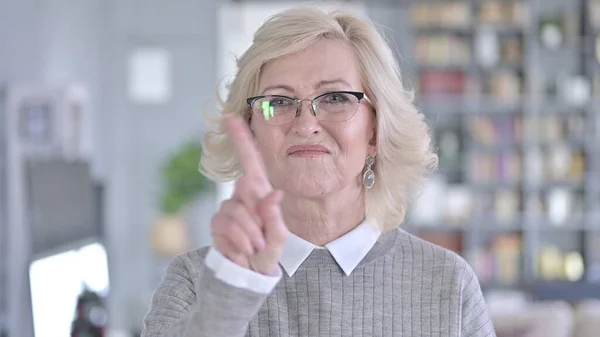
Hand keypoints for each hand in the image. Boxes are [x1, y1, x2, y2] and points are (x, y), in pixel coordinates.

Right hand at [210, 116, 287, 275]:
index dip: (241, 140)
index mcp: (259, 194)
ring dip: (250, 233)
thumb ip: (275, 217)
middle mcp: (242, 196)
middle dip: (258, 217)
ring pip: (236, 211)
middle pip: (247, 189)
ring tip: (255, 246)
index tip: (231, 117)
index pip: (250, 162)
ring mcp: (228, 208)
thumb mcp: (277, 238)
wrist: (247, 274)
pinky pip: (226, 225)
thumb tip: (274, 193)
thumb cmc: (265, 253)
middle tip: (263, 238)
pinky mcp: (216, 222)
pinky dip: (239, 241)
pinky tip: (244, 249)